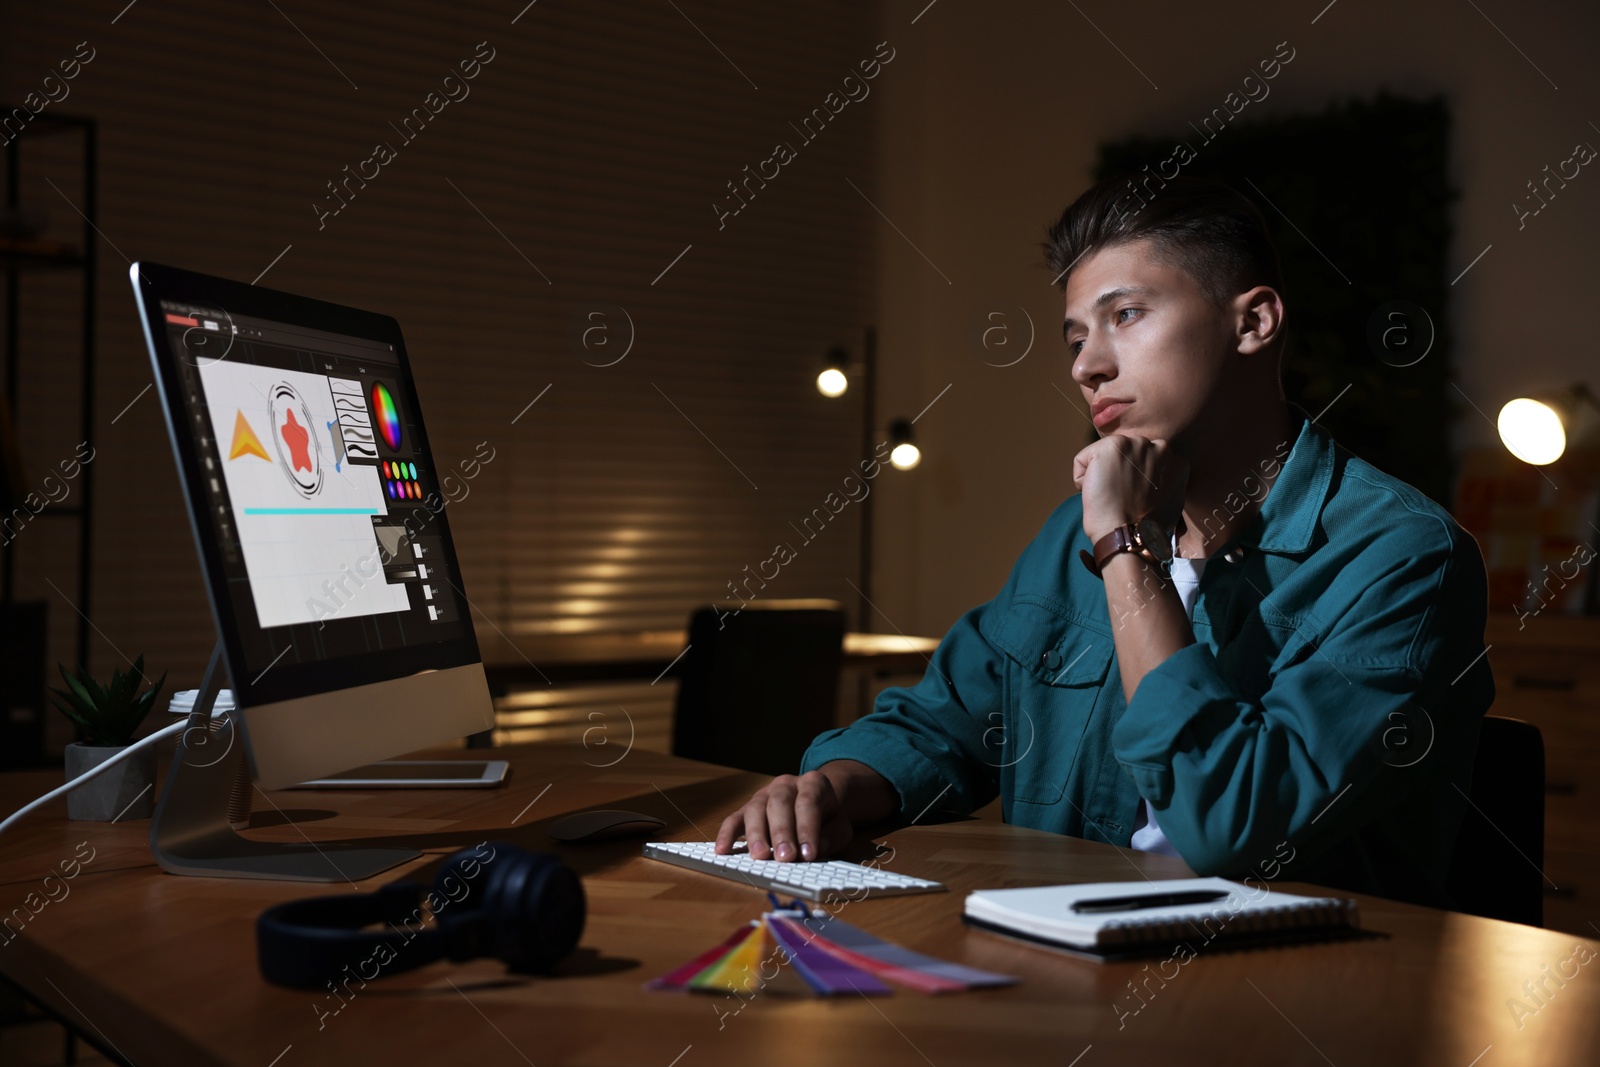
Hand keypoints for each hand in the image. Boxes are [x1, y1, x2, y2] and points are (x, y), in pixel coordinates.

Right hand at [715, 770, 853, 861]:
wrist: (814, 801)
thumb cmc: (826, 818)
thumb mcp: (840, 825)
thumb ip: (832, 836)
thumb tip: (816, 848)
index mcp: (813, 783)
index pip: (808, 803)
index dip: (807, 829)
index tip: (808, 854)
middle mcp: (785, 784)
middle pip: (780, 803)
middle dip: (782, 832)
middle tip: (785, 857)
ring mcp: (763, 794)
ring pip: (755, 809)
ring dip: (756, 834)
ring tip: (760, 856)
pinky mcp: (746, 809)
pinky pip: (733, 818)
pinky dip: (726, 834)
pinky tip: (722, 849)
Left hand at [1072, 433, 1188, 543]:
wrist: (1129, 535)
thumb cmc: (1145, 529)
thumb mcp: (1168, 501)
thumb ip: (1163, 482)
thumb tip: (1151, 480)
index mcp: (1176, 461)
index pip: (1143, 461)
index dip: (1133, 481)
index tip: (1133, 498)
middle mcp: (1158, 446)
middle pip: (1124, 455)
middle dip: (1119, 474)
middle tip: (1122, 497)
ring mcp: (1135, 445)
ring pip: (1103, 456)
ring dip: (1101, 476)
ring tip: (1112, 497)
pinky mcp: (1111, 446)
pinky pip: (1082, 460)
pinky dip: (1082, 479)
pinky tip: (1098, 494)